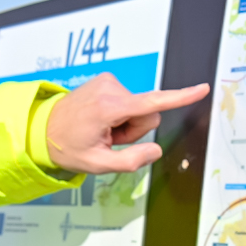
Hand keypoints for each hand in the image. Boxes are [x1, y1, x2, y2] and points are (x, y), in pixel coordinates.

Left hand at [43, 75, 209, 173]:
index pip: (153, 103)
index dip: (181, 97)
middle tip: (109, 138)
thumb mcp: (98, 164)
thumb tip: (155, 149)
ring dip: (125, 123)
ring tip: (102, 130)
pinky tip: (100, 121)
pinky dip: (119, 114)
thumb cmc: (67, 146)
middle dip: (135, 130)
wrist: (43, 129)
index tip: (202, 88)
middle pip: (148, 113)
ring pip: (139, 108)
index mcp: (109, 107)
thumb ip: (131, 160)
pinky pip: (129, 101)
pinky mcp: (107, 81)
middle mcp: (110, 88)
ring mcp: (108, 82)